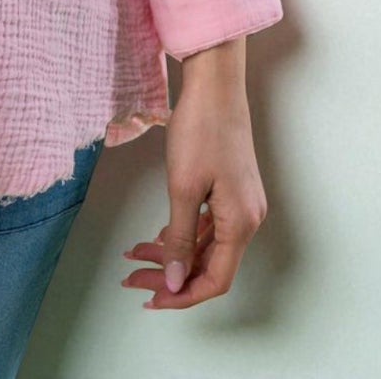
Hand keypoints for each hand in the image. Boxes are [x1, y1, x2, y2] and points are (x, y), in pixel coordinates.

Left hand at [120, 38, 267, 310]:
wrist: (215, 84)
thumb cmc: (201, 129)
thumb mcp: (184, 187)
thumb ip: (180, 238)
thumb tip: (176, 281)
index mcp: (240, 223)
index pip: (215, 280)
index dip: (183, 296)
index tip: (151, 297)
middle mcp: (247, 219)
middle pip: (209, 265)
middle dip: (171, 276)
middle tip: (133, 277)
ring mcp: (241, 204)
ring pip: (206, 245)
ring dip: (173, 254)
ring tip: (136, 256)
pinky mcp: (231, 190)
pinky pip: (209, 226)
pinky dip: (184, 234)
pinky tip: (159, 236)